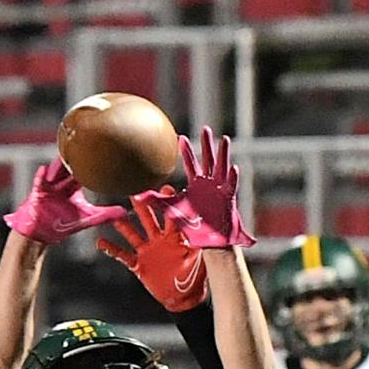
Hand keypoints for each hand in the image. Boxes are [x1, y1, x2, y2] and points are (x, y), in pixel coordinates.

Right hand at [4, 158, 125, 244]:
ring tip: (65, 153)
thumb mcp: (87, 218)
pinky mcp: (37, 194)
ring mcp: (48, 187)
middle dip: (74, 158)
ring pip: (54, 172)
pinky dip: (41, 176)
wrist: (43, 233)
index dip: (90, 163)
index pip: (82, 171)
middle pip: (68, 167)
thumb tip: (125, 213)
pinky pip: (38, 183)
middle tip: (83, 144)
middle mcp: (61, 184)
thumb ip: (105, 215)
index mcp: (72, 187)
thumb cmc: (62, 223)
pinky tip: (44, 169)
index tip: (102, 153)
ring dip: (59, 165)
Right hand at [97, 187, 207, 312]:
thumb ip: (199, 242)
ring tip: (113, 215)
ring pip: (133, 233)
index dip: (167, 203)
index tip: (165, 188)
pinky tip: (101, 242)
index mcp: (175, 236)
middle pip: (148, 218)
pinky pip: (123, 255)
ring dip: (123, 225)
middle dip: (142, 205)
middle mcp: (159, 240)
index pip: (170, 215)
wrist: (185, 299)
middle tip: (135, 191)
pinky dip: (112, 249)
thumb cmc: (196, 278)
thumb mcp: (199, 258)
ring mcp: (148, 251)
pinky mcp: (139, 264)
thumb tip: (205, 228)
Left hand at [137, 126, 254, 248]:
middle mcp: (210, 184)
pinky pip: (231, 187)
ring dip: (224, 154)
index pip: (191, 164)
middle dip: (207, 144)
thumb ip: (156, 201)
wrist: (210, 240)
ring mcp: (220, 190)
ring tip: (225, 139)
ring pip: (223, 168)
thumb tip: (135, 196)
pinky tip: (233, 168)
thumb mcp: (172, 211)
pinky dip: (232, 178)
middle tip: (206, 128)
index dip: (186, 151)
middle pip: (209, 160)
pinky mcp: (229, 199)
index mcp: (197, 185)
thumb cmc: (193, 226)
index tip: (180, 137)